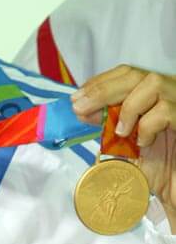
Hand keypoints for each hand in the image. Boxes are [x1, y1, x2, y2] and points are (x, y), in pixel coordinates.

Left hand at [71, 65, 175, 229]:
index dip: (99, 83)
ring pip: (153, 84)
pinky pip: (166, 110)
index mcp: (153, 97)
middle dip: (102, 91)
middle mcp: (171, 95)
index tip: (77, 98)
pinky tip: (142, 143)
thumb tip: (82, 111)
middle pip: (135, 75)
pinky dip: (147, 124)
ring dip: (127, 107)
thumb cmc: (157, 168)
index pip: (126, 74)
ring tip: (119, 131)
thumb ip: (108, 126)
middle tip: (80, 109)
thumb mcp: (125, 145)